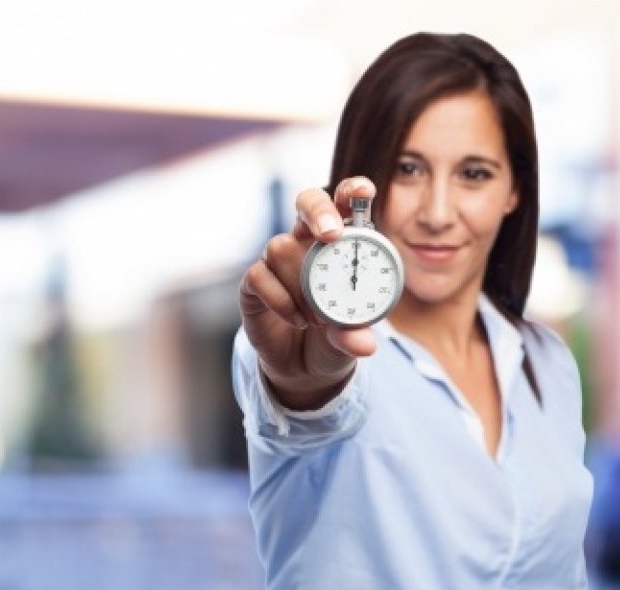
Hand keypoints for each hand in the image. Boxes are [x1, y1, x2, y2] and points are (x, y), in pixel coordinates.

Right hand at [239, 177, 379, 409]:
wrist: (305, 367)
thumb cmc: (336, 338)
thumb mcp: (352, 338)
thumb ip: (357, 335)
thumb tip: (365, 344)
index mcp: (342, 244)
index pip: (346, 204)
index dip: (353, 191)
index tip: (365, 192)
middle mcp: (308, 243)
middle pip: (308, 201)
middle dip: (318, 211)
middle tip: (330, 234)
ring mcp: (279, 260)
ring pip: (281, 247)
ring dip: (301, 283)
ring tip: (319, 319)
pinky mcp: (255, 282)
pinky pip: (260, 275)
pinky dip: (281, 299)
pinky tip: (298, 320)